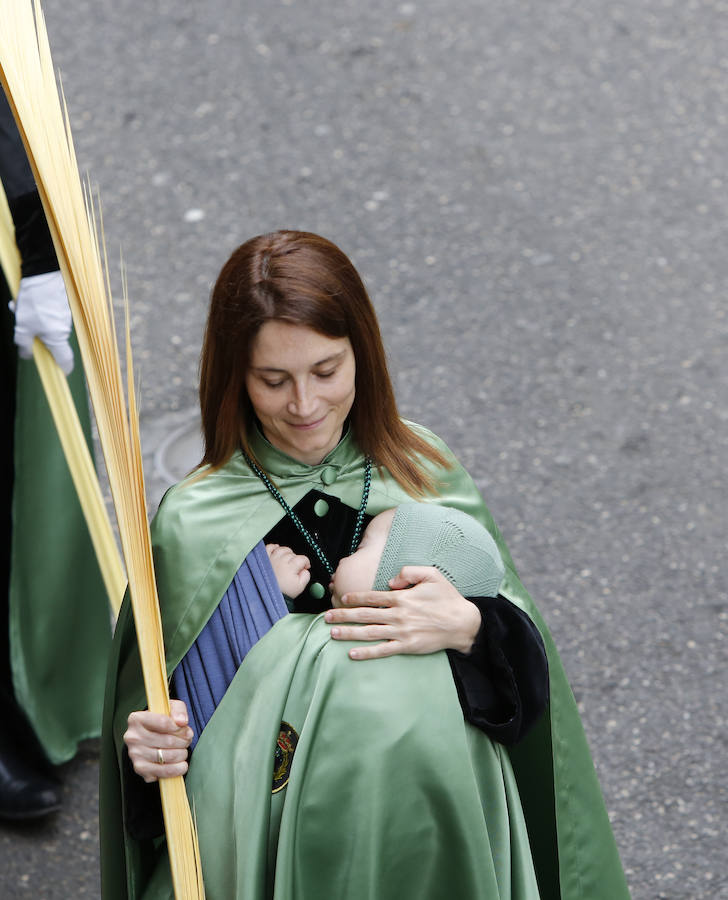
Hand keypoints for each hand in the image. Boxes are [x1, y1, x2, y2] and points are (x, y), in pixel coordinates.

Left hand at [10, 270, 73, 373]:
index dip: (63, 368)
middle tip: (20, 324)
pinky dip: (36, 309)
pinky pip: (47, 313)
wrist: (44, 274)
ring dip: (31, 319)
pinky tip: (25, 299)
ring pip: (45, 324)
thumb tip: (27, 355)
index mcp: (57, 338)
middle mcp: (64, 329)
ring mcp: (64, 316)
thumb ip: (24, 344)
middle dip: (33, 334)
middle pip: (49, 339)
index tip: (61, 373)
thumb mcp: (23, 326)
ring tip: (19, 306)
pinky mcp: (61, 305)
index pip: (65, 360)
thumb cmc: (36, 302)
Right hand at [124, 699, 193, 782]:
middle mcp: (133, 737)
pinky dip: (177, 769)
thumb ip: (178, 710)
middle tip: (187, 739)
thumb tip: (182, 722)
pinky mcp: (141, 769)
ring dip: (182, 754)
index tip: (184, 727)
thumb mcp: (169, 708)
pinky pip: (165, 772)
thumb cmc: (160, 721)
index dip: (179, 727)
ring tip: (183, 750)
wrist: (149, 737)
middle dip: (184, 741)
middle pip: (168, 741)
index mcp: (136, 719)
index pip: (164, 722)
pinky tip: (180, 763)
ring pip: (168, 756)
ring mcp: (135, 755)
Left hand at [266, 543, 310, 597]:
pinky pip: (268, 548)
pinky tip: (276, 548)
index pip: (302, 558)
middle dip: (296, 558)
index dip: (306, 562)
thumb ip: (306, 576)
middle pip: (292, 553)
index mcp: (290, 567)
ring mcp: (272, 560)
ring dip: (287, 552)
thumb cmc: (283, 593)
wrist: (269, 597)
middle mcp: (281, 561)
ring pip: (281, 549)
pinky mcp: (264, 560)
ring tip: (288, 558)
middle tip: (295, 566)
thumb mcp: (300, 587)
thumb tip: (305, 569)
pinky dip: (273, 546)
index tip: (306, 566)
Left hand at [324, 566, 481, 659]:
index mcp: (401, 597)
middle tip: (325, 617)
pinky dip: (367, 652)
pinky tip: (353, 654)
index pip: (372, 596)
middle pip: (364, 615)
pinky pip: (383, 650)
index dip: (355, 597)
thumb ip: (409, 572)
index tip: (342, 598)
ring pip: (369, 632)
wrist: (463, 623)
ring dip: (349, 633)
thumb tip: (390, 581)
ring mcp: (401, 632)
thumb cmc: (447, 598)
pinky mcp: (407, 646)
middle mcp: (398, 614)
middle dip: (343, 615)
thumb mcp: (432, 574)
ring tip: (332, 633)